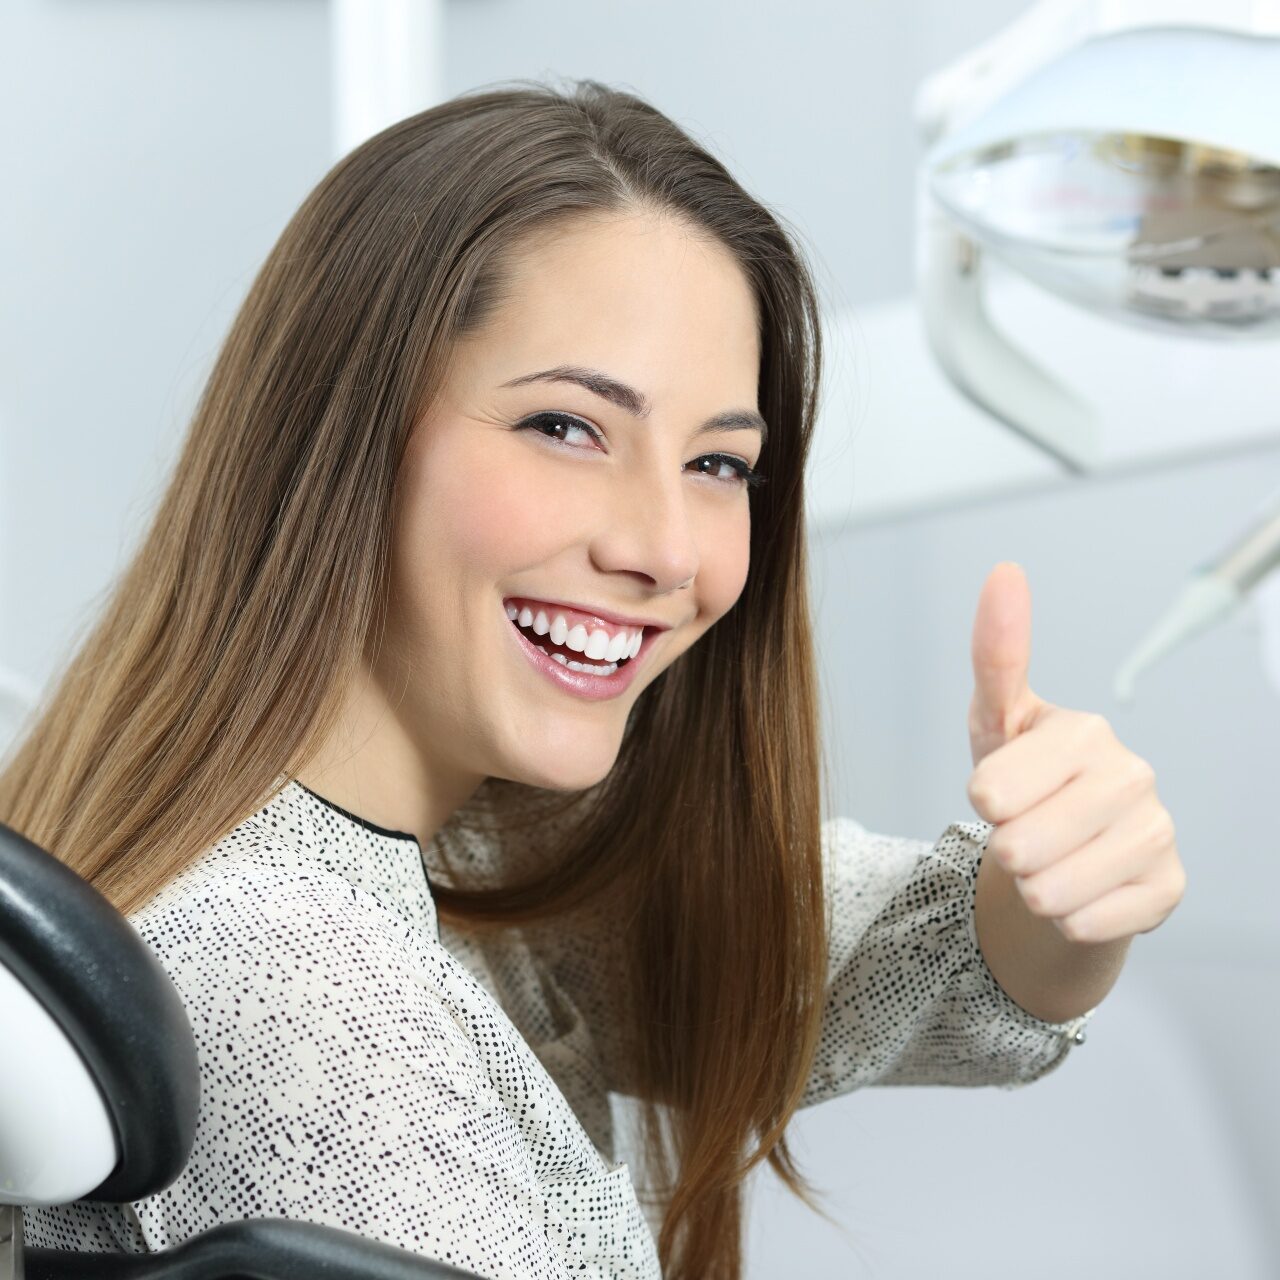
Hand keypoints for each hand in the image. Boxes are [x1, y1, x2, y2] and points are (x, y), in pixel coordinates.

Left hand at [966, 562, 1186, 944]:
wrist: (1064, 855)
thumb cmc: (1024, 782)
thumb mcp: (994, 722)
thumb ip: (996, 656)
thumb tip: (1005, 571)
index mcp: (1083, 732)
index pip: (991, 791)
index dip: (983, 802)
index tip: (1000, 792)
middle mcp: (1132, 775)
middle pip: (1018, 846)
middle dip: (1006, 850)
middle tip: (1023, 832)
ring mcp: (1157, 832)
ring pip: (1050, 891)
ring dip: (1033, 887)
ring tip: (1048, 860)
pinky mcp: (1169, 887)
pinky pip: (1084, 923)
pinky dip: (1066, 917)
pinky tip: (1080, 888)